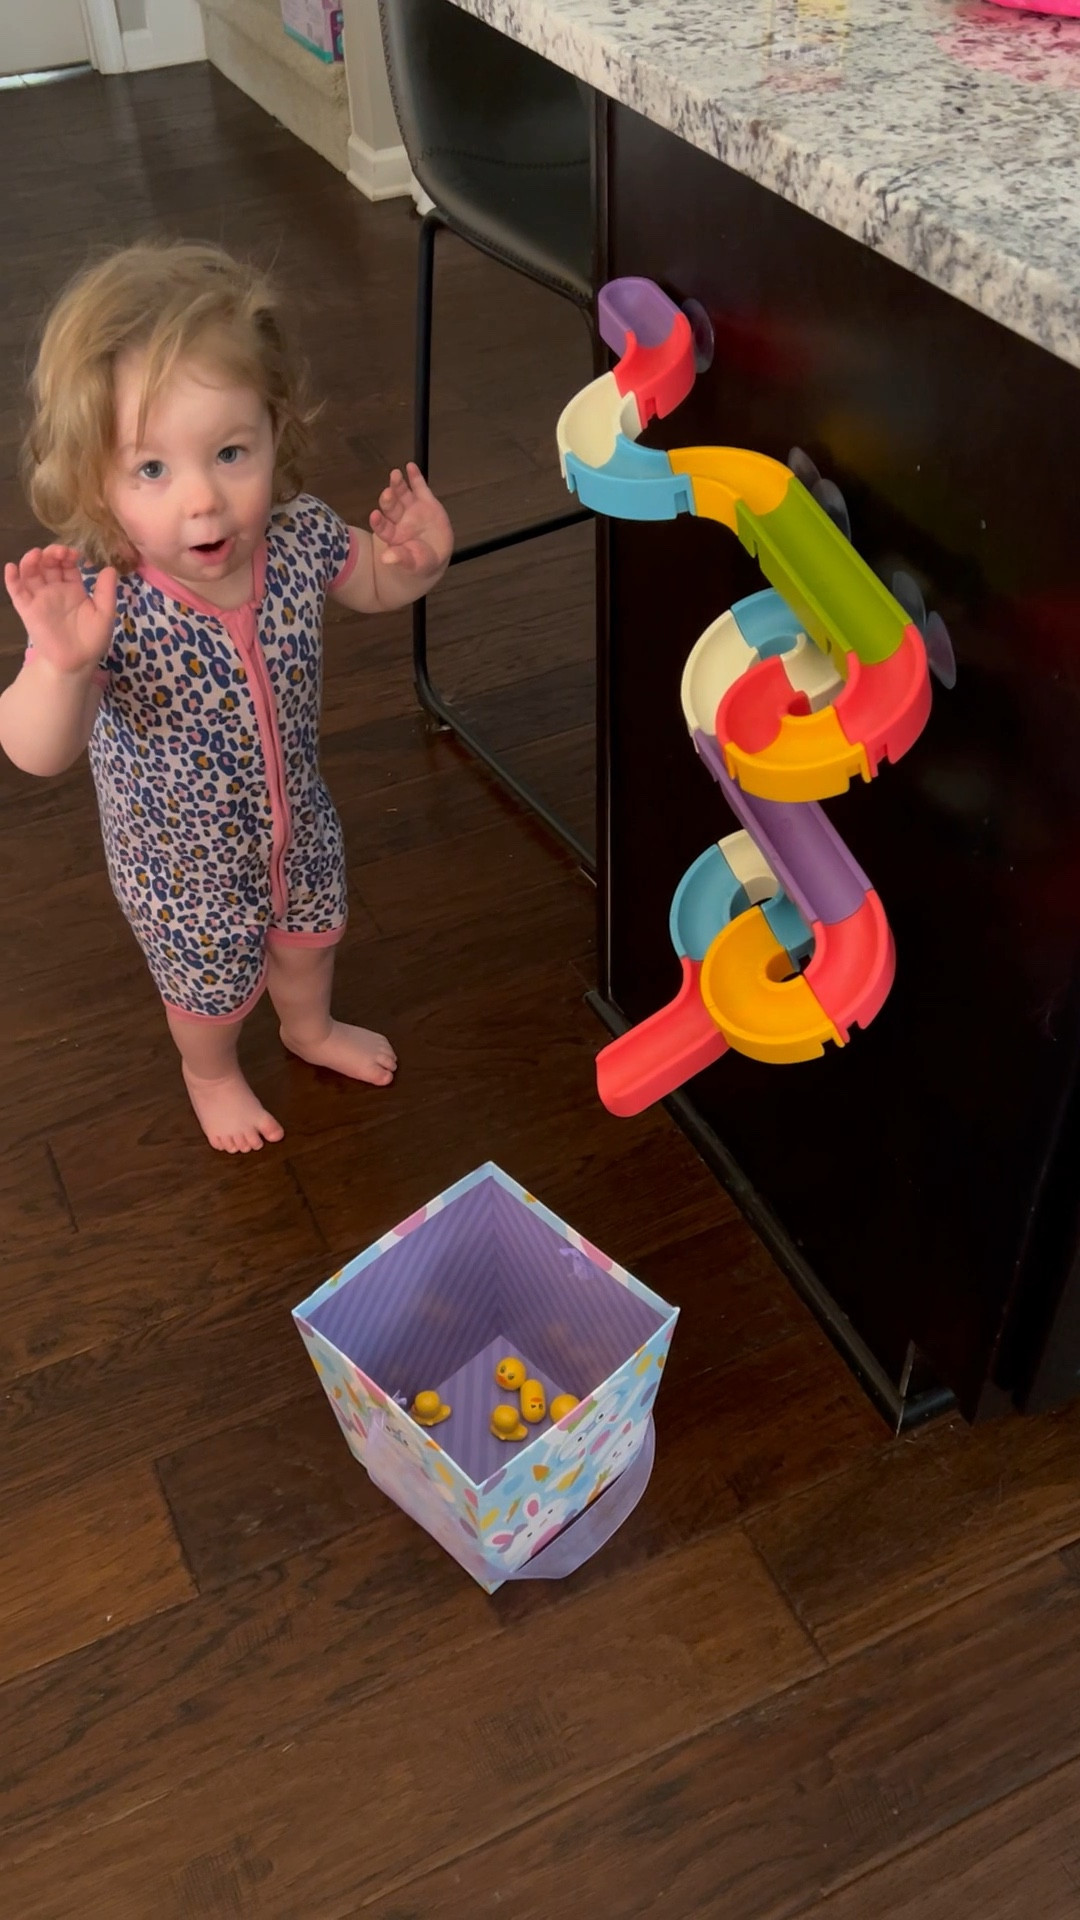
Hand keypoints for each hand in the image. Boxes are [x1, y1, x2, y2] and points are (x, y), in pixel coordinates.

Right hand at [4, 545, 116, 675]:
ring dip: (31, 561)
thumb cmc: (92, 639)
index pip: (67, 565)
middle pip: (48, 565)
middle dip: (51, 554)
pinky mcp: (27, 610)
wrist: (76, 663)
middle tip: (58, 552)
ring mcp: (39, 599)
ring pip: (30, 573)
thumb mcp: (104, 614)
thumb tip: (110, 568)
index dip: (68, 555)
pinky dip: (12, 579)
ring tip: (37, 555)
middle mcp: (54, 590)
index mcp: (73, 589)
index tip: (73, 553)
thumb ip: (106, 592)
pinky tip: (12, 568)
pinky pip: (17, 592)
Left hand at [370, 464, 452, 575]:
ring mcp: (411, 508)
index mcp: (392, 535)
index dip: (378, 522)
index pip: (383, 527)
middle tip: (387, 493)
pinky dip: (415, 477)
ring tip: (395, 474)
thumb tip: (386, 559)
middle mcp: (399, 519)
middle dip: (389, 500)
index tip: (374, 516)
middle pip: (391, 507)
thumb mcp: (414, 564)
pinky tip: (410, 467)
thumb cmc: (421, 561)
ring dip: (398, 484)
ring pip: (402, 494)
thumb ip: (401, 559)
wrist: (437, 554)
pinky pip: (419, 487)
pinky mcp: (425, 501)